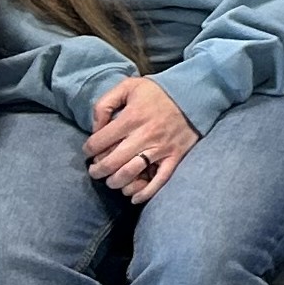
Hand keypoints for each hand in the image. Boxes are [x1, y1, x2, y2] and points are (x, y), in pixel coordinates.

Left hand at [84, 77, 199, 203]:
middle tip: (94, 171)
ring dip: (116, 182)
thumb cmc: (158, 92)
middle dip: (98, 170)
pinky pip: (159, 180)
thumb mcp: (128, 86)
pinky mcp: (175, 157)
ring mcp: (161, 149)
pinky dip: (145, 193)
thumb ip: (106, 103)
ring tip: (111, 181)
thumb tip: (96, 127)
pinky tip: (133, 198)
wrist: (195, 95)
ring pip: (131, 173)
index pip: (100, 141)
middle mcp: (145, 135)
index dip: (89, 149)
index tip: (89, 151)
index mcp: (132, 117)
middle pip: (112, 162)